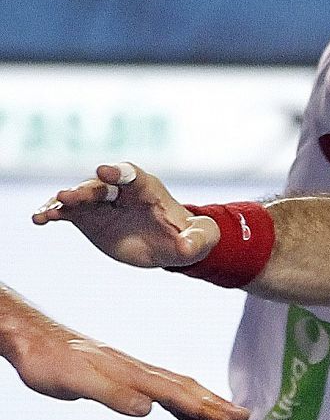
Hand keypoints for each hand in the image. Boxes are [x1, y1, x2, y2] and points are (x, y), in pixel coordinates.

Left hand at [1, 290, 247, 419]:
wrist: (32, 338)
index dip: (205, 407)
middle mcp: (137, 371)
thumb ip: (112, 394)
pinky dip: (178, 403)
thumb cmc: (49, 360)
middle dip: (215, 403)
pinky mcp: (122, 376)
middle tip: (243, 417)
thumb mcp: (76, 381)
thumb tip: (148, 409)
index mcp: (131, 374)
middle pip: (185, 388)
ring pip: (176, 388)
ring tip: (223, 417)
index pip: (176, 393)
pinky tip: (182, 416)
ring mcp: (131, 372)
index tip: (232, 419)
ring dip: (202, 402)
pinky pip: (160, 391)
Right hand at [32, 162, 219, 268]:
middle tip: (68, 196)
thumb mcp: (199, 239)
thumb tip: (187, 247)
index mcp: (148, 189)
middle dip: (86, 189)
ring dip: (63, 201)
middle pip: (101, 185)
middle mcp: (121, 191)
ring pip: (80, 196)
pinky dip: (53, 213)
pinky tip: (39, 219)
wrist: (167, 245)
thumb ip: (197, 240)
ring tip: (48, 212)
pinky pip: (67, 212)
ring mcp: (102, 202)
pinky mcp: (88, 216)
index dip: (119, 172)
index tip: (105, 172)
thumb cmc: (187, 236)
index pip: (132, 176)